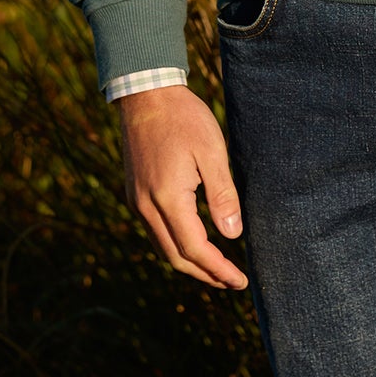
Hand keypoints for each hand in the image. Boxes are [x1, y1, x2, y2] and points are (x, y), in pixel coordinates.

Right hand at [116, 84, 247, 289]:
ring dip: (190, 263)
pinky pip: (156, 232)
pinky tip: (194, 242)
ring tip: (217, 268)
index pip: (194, 249)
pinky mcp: (135, 195)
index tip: (240, 281)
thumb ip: (222, 195)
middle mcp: (146, 207)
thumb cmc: (184, 118)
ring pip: (163, 248)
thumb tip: (233, 235)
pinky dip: (176, 245)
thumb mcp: (212, 151)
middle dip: (205, 274)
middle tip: (231, 282)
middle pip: (175, 258)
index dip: (218, 269)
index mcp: (167, 198)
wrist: (146, 94)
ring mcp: (137, 202)